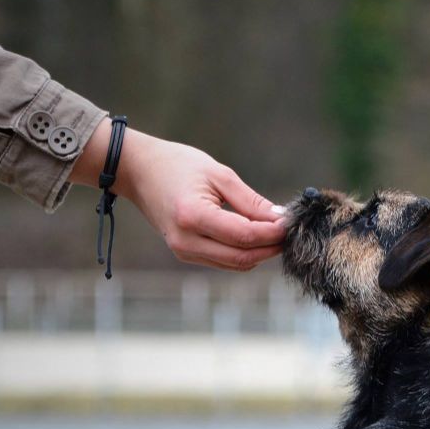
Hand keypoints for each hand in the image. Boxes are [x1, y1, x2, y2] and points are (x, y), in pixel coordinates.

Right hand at [72, 118, 286, 270]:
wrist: (137, 171)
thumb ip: (250, 200)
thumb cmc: (177, 165)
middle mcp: (186, 241)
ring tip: (277, 235)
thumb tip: (280, 218)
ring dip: (260, 253)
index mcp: (193, 216)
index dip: (273, 233)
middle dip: (271, 248)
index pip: (244, 235)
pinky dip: (244, 254)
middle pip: (242, 257)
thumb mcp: (218, 174)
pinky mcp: (185, 254)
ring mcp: (183, 251)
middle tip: (291, 233)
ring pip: (234, 264)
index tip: (292, 223)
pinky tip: (257, 239)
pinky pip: (223, 261)